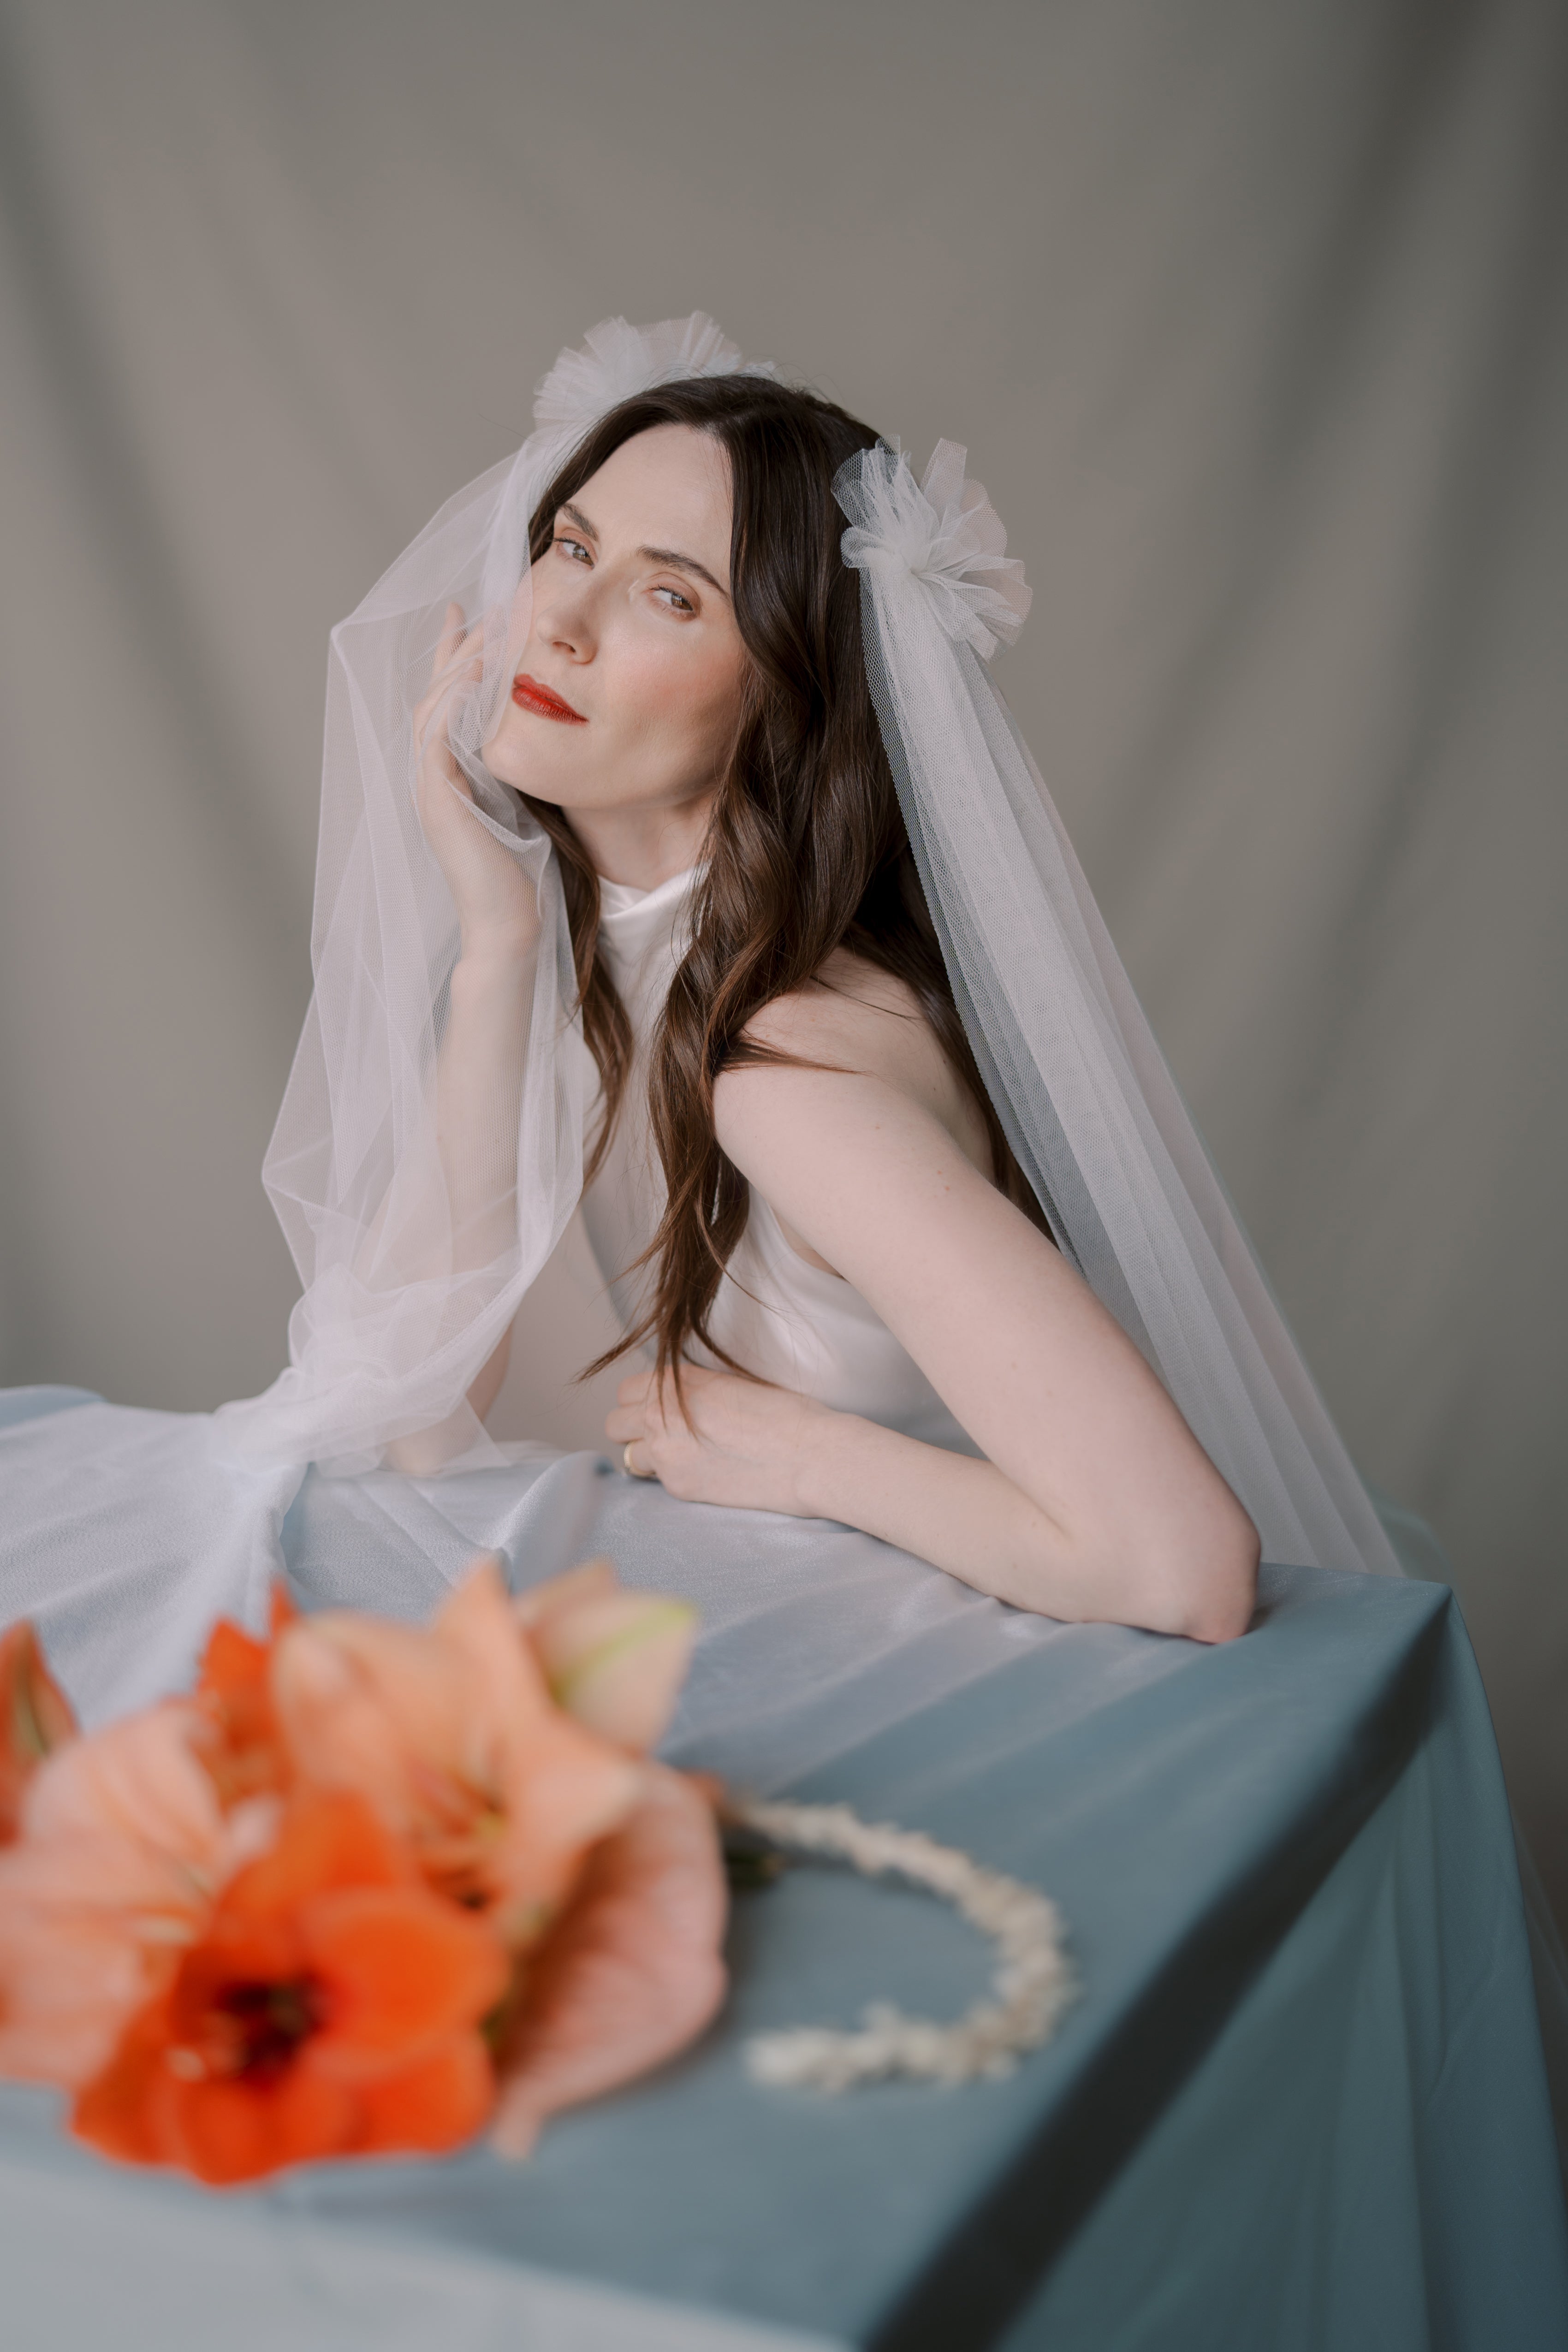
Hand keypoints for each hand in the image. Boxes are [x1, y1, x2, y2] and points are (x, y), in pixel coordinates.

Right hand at [414, 602, 538, 956]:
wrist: (508, 927)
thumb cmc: (522, 877)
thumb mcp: (524, 806)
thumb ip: (520, 767)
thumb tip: (545, 731)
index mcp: (451, 776)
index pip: (448, 703)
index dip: (456, 658)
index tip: (474, 617)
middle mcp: (432, 776)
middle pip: (434, 694)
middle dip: (453, 648)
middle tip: (473, 607)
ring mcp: (429, 787)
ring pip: (432, 706)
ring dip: (455, 664)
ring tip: (481, 628)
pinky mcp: (439, 799)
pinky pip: (439, 735)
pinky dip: (454, 700)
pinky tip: (476, 672)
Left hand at [606, 1365, 834, 1516]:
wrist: (809, 1454)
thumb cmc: (784, 1413)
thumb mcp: (730, 1383)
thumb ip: (693, 1389)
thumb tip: (678, 1399)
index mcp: (675, 1381)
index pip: (626, 1391)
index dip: (642, 1400)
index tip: (659, 1408)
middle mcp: (660, 1414)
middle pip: (615, 1423)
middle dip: (633, 1429)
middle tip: (661, 1434)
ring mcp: (665, 1453)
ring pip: (629, 1455)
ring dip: (647, 1455)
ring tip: (680, 1456)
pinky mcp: (679, 1486)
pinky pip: (657, 1481)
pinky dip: (672, 1477)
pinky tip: (703, 1473)